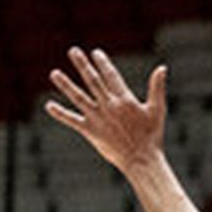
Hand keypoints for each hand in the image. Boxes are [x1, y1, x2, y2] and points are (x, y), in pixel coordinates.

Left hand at [48, 47, 168, 178]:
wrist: (141, 160)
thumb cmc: (152, 136)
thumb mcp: (157, 109)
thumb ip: (157, 88)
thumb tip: (162, 68)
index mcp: (124, 100)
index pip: (111, 76)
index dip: (102, 63)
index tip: (95, 53)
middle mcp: (108, 106)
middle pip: (93, 80)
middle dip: (83, 65)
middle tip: (73, 51)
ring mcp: (97, 118)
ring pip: (78, 97)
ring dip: (65, 85)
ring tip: (54, 73)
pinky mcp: (90, 131)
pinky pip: (72, 120)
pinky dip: (60, 113)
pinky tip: (48, 106)